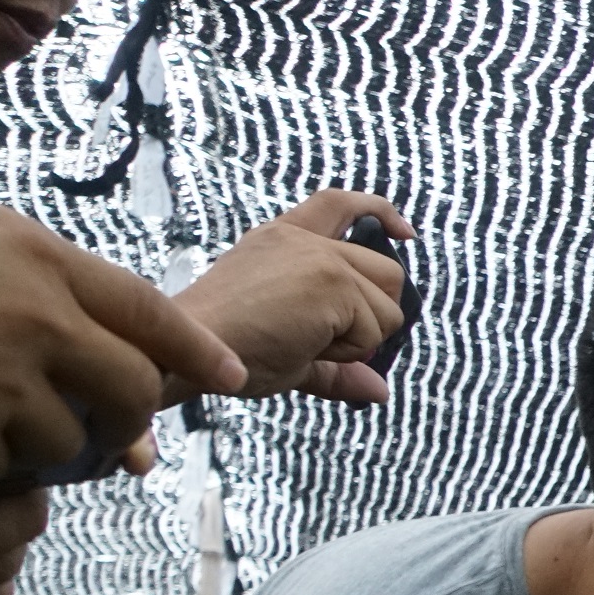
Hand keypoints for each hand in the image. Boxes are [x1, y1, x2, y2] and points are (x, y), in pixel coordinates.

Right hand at [0, 192, 242, 491]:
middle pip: (131, 389)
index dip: (193, 351)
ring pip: (70, 438)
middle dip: (128, 416)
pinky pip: (4, 467)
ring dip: (53, 444)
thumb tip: (118, 343)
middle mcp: (36, 320)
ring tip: (7, 422)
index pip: (150, 311)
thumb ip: (44, 280)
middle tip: (115, 428)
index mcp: (39, 260)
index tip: (229, 374)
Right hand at [173, 193, 411, 404]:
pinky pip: (374, 330)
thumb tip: (378, 390)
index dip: (380, 213)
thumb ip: (336, 367)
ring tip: (303, 341)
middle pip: (388, 272)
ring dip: (359, 338)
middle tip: (322, 338)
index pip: (340, 205)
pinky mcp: (330, 281)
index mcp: (283, 240)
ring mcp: (319, 258)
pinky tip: (303, 344)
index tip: (404, 234)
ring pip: (387, 307)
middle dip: (374, 315)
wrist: (189, 353)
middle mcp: (302, 240)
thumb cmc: (225, 352)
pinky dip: (349, 350)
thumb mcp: (291, 354)